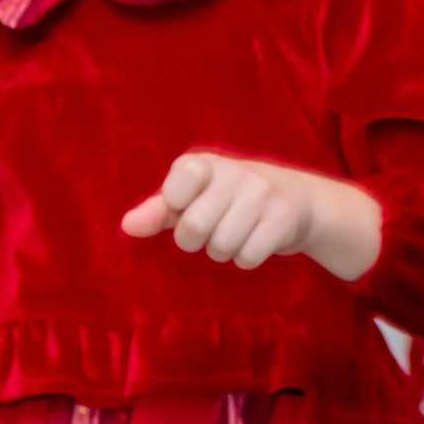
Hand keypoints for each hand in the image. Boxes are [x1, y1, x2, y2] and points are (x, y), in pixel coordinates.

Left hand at [120, 151, 382, 281]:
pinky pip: (248, 257)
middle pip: (194, 228)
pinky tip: (254, 242)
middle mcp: (236, 173)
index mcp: (207, 164)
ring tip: (234, 236)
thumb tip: (127, 227)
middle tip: (210, 230)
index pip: (178, 183)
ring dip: (223, 252)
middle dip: (197, 241)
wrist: (297, 199)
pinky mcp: (284, 217)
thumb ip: (159, 211)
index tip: (187, 204)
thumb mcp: (194, 198)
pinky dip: (246, 259)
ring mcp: (263, 193)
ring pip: (222, 246)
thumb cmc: (231, 199)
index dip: (177, 204)